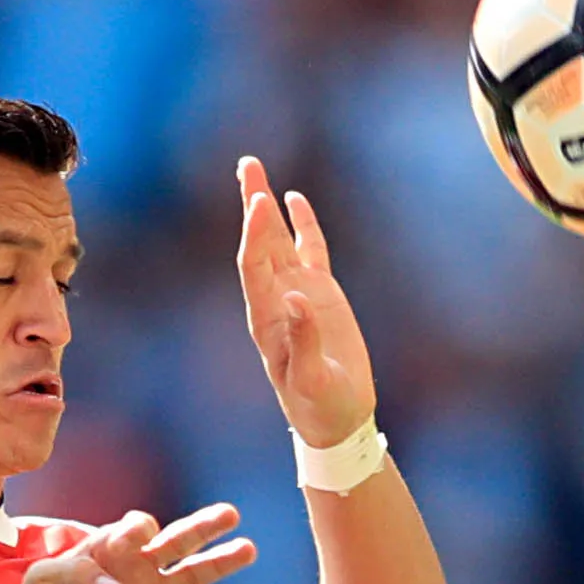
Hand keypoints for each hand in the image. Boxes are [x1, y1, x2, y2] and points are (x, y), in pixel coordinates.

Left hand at [8, 505, 255, 583]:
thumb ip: (69, 571)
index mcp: (107, 549)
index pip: (133, 529)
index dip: (136, 530)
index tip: (133, 541)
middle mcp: (135, 567)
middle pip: (176, 540)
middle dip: (203, 527)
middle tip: (230, 514)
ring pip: (192, 574)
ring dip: (220, 562)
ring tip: (247, 549)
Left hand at [233, 156, 376, 450]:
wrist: (336, 419)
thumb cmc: (321, 406)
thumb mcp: (312, 380)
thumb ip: (303, 340)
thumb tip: (295, 298)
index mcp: (267, 318)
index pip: (255, 264)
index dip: (255, 232)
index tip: (259, 201)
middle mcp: (276, 298)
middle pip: (259, 241)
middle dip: (252, 202)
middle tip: (246, 164)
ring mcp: (297, 292)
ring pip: (278, 239)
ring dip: (267, 206)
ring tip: (255, 170)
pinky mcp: (319, 293)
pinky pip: (308, 250)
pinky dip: (302, 224)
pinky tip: (294, 198)